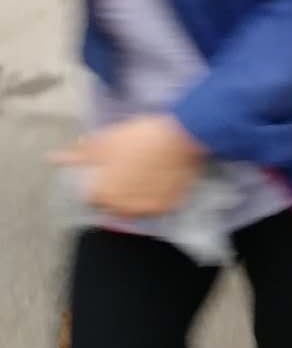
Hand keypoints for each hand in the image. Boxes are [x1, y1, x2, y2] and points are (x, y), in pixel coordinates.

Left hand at [52, 115, 203, 217]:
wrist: (181, 136)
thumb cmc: (139, 137)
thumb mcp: (106, 141)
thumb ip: (80, 154)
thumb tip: (54, 158)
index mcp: (103, 194)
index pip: (93, 197)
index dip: (101, 181)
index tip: (112, 168)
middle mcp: (122, 209)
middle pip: (113, 205)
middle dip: (117, 191)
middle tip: (130, 169)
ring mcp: (147, 210)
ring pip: (135, 208)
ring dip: (135, 197)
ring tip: (145, 174)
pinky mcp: (167, 208)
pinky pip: (156, 206)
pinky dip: (155, 196)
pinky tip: (160, 180)